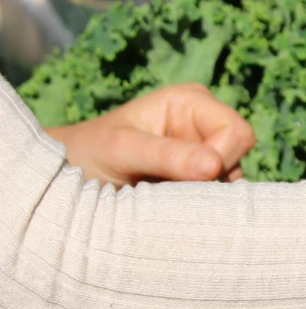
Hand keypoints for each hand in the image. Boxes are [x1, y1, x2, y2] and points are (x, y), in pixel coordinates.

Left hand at [46, 84, 256, 187]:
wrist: (63, 180)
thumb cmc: (87, 154)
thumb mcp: (120, 150)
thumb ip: (165, 155)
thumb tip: (214, 166)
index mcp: (190, 101)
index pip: (236, 131)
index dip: (220, 158)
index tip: (187, 181)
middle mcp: (204, 122)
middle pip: (239, 155)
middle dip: (212, 179)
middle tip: (170, 191)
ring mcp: (205, 151)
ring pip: (232, 179)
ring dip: (203, 195)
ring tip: (162, 197)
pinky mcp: (200, 178)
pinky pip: (219, 196)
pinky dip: (200, 206)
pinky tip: (170, 205)